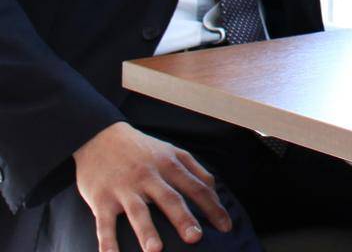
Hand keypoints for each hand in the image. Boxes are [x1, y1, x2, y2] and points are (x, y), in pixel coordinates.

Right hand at [73, 121, 231, 251]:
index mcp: (170, 165)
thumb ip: (195, 170)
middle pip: (170, 198)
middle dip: (183, 218)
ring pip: (138, 211)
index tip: (225, 227)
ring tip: (156, 250)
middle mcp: (149, 176)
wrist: (100, 137)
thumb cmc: (143, 149)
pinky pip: (104, 223)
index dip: (213, 207)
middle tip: (196, 238)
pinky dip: (107, 241)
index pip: (197, 188)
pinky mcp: (101, 198)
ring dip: (147, 231)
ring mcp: (124, 188)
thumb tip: (215, 193)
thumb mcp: (172, 152)